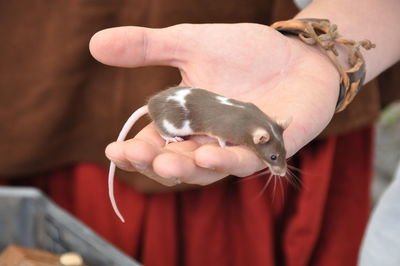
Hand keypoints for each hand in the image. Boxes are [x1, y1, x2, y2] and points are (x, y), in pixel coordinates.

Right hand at [89, 23, 338, 186]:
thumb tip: (95, 44)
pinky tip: (209, 154)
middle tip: (136, 155)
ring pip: (207, 170)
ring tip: (166, 163)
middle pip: (177, 163)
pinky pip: (246, 161)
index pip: (154, 144)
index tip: (114, 150)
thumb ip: (148, 47)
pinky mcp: (267, 150)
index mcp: (187, 122)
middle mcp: (208, 140)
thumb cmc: (246, 51)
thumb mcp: (191, 44)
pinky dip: (227, 159)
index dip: (134, 152)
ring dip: (186, 169)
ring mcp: (237, 148)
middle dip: (155, 163)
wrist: (297, 53)